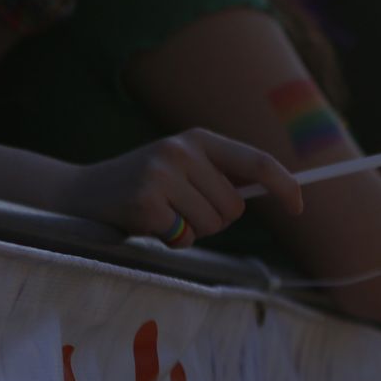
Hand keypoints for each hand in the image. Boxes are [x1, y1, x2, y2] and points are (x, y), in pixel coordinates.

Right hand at [55, 129, 303, 244]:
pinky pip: (184, 238)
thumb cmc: (147, 187)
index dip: (285, 186)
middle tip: (179, 208)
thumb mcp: (185, 168)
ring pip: (212, 225)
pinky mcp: (146, 201)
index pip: (257, 162)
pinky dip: (171, 240)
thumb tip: (283, 191)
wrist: (81, 193)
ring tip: (164, 214)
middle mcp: (181, 150)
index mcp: (198, 140)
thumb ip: (224, 176)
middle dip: (214, 218)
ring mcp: (161, 174)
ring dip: (192, 231)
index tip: (299, 207)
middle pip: (234, 207)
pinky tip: (148, 223)